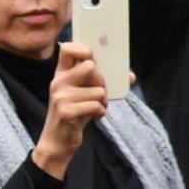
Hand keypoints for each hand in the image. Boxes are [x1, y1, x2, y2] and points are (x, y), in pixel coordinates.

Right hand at [32, 45, 107, 179]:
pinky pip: (96, 106)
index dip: (84, 49)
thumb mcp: (85, 93)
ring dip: (103, 102)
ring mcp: (60, 96)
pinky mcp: (66, 111)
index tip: (95, 58)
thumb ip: (100, 80)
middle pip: (90, 67)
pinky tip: (93, 117)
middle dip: (103, 81)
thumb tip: (130, 75)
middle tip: (101, 94)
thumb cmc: (76, 112)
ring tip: (96, 108)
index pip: (68, 49)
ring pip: (98, 90)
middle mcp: (58, 81)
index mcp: (61, 73)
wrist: (59, 140)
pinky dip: (100, 112)